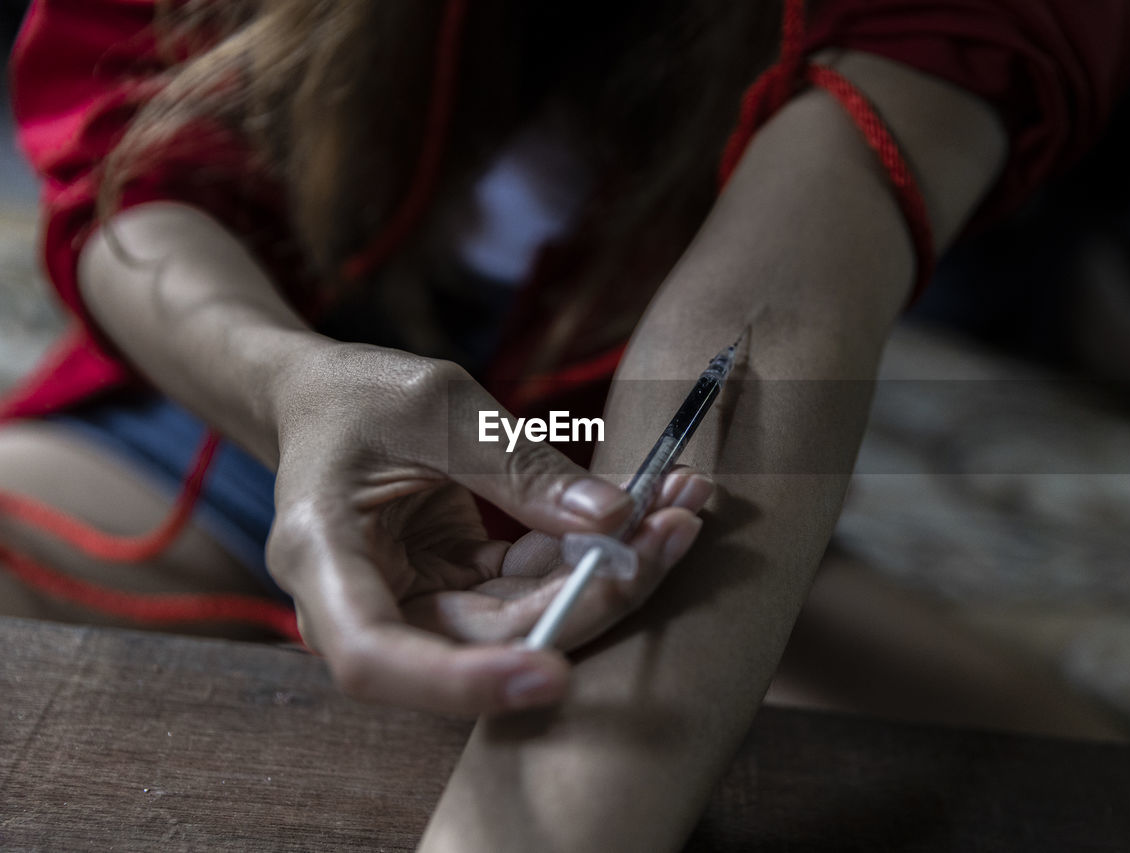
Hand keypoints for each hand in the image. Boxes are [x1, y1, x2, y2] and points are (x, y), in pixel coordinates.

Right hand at [266, 343, 709, 714]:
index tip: (550, 675)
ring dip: (609, 573)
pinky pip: (533, 589)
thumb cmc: (357, 396)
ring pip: (526, 621)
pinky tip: (651, 510)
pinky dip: (589, 555)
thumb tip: (615, 521)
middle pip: (485, 642)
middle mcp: (367, 605)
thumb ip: (520, 466)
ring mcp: (417, 605)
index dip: (464, 682)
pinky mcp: (457, 591)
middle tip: (672, 533)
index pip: (378, 659)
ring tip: (681, 508)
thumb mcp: (436, 406)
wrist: (323, 401)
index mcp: (323, 560)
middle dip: (589, 598)